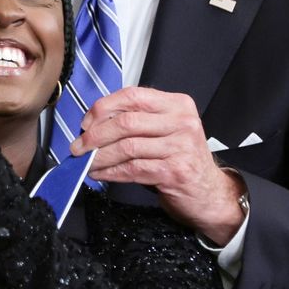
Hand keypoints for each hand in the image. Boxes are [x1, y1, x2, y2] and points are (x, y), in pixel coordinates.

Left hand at [71, 87, 245, 243]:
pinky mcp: (175, 172)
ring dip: (99, 156)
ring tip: (86, 162)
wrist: (210, 192)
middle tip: (78, 146)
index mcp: (178, 104)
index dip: (104, 108)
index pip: (133, 95)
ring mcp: (181, 147)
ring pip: (127, 147)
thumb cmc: (180, 159)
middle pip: (127, 122)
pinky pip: (132, 169)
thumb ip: (138, 121)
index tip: (86, 123)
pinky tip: (100, 174)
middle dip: (95, 135)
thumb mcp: (166, 130)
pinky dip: (110, 172)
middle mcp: (182, 122)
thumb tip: (93, 124)